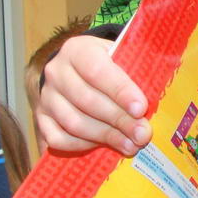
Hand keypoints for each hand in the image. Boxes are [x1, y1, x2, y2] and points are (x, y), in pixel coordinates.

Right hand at [34, 34, 149, 156]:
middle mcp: (56, 72)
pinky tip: (103, 147)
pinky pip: (57, 138)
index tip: (141, 109)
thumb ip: (136, 71)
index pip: (97, 70)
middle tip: (142, 134)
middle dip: (118, 120)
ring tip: (130, 145)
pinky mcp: (41, 118)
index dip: (120, 91)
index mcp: (78, 50)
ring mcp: (46, 96)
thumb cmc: (109, 65)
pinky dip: (81, 146)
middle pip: (86, 100)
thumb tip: (156, 97)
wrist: (78, 71)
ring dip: (105, 137)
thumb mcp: (121, 57)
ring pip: (73, 122)